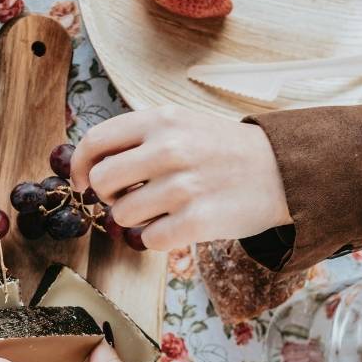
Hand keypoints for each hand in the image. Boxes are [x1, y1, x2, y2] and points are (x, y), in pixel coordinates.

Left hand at [71, 106, 290, 250]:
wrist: (283, 172)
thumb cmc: (223, 152)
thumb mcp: (183, 124)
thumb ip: (139, 138)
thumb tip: (88, 165)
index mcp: (161, 120)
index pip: (95, 141)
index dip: (79, 166)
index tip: (81, 182)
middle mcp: (169, 149)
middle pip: (101, 181)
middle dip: (108, 196)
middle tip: (129, 198)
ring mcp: (182, 186)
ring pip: (122, 215)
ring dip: (136, 220)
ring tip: (163, 211)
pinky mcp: (196, 222)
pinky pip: (149, 240)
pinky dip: (158, 239)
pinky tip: (178, 226)